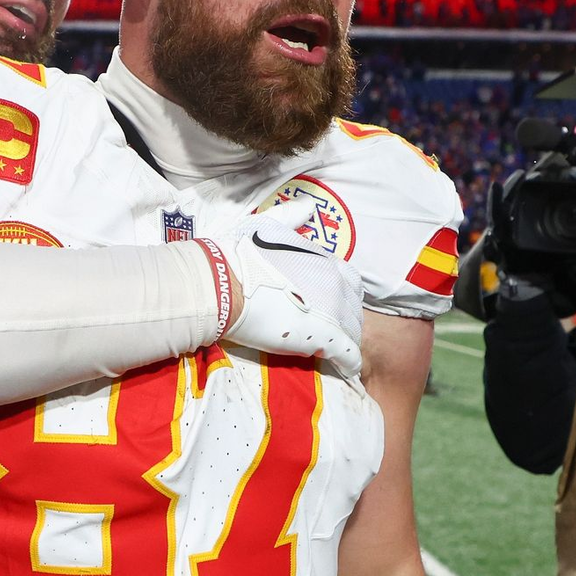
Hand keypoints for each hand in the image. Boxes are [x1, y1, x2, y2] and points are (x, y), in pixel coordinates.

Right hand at [198, 199, 362, 379]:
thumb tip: (308, 206)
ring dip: (346, 340)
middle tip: (329, 329)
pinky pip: (349, 355)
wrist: (222, 284)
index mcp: (325, 261)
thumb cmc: (238, 256)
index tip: (327, 304)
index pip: (348, 281)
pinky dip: (350, 363)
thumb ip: (292, 216)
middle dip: (345, 318)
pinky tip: (347, 370)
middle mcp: (336, 284)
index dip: (339, 294)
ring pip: (354, 331)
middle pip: (353, 308)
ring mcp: (332, 312)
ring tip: (335, 351)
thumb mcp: (267, 225)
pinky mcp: (323, 338)